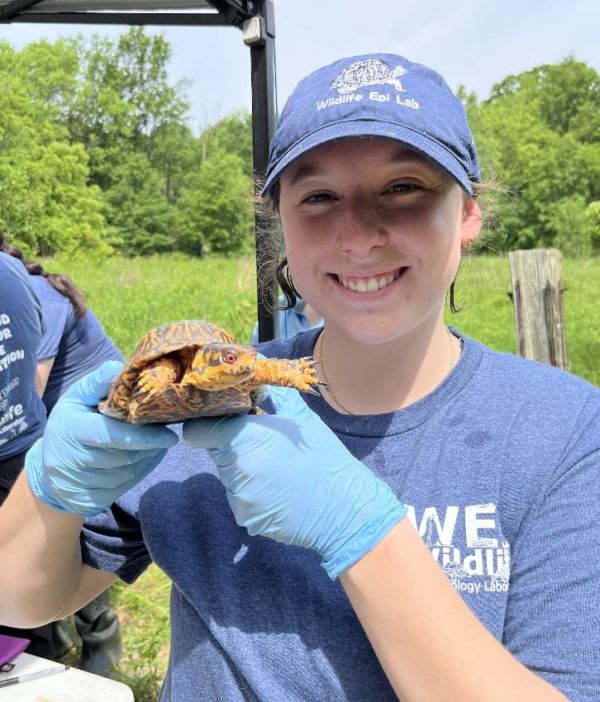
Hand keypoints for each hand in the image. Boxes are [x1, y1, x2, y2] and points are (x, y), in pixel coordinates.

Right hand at [26, 361, 177, 517]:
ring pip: (129, 473)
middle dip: (148, 445)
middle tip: (164, 432)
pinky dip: (143, 470)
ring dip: (148, 457)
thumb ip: (99, 382)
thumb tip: (120, 368)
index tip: (169, 435)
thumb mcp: (76, 398)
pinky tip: (147, 456)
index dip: (142, 436)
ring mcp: (81, 485)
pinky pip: (127, 486)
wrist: (49, 471)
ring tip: (155, 442)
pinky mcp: (91, 502)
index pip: (110, 436)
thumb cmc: (70, 424)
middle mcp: (72, 461)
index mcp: (71, 430)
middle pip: (124, 456)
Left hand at [183, 387, 406, 578]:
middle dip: (234, 446)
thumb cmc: (326, 460)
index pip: (200, 431)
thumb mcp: (303, 420)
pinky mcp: (246, 519)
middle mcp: (236, 469)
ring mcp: (239, 498)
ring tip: (278, 471)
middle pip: (217, 452)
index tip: (225, 424)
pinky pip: (241, 499)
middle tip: (265, 446)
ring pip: (229, 476)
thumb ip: (275, 397)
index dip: (208, 425)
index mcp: (246, 438)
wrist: (345, 510)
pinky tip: (279, 492)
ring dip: (245, 470)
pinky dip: (254, 494)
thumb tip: (260, 378)